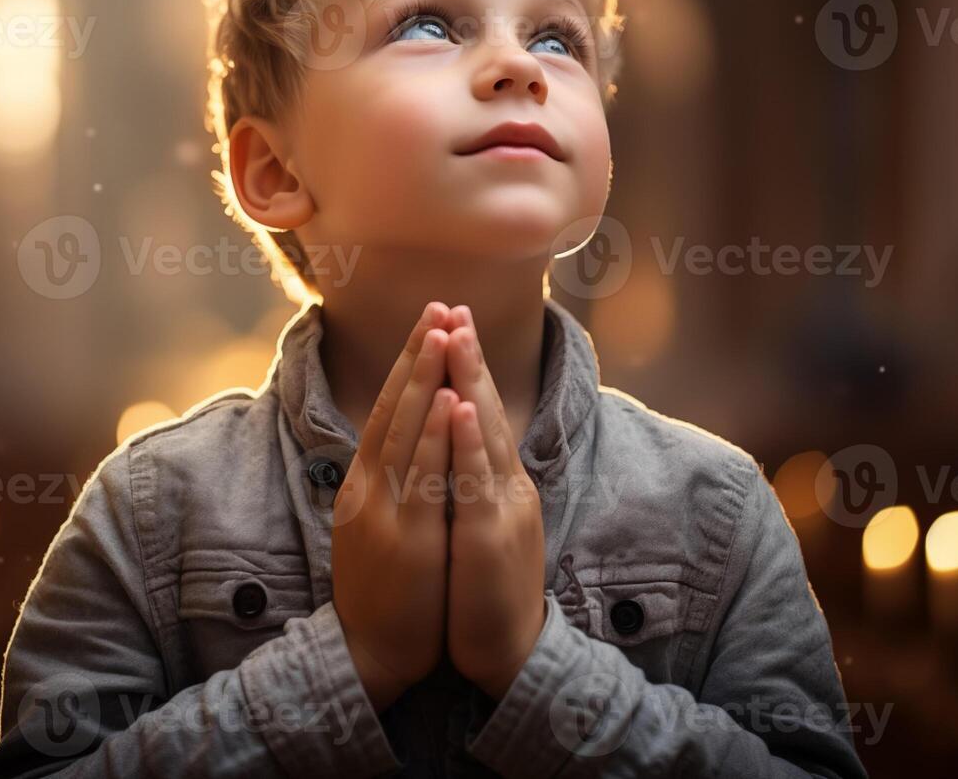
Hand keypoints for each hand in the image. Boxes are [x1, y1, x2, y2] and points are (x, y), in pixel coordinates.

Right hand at [332, 302, 457, 712]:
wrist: (370, 654)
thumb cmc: (385, 590)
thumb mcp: (377, 525)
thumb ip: (388, 482)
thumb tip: (402, 441)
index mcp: (366, 482)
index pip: (388, 409)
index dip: (410, 364)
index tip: (430, 322)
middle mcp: (369, 487)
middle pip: (394, 408)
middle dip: (418, 355)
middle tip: (437, 306)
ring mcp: (384, 511)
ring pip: (405, 433)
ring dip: (426, 381)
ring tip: (443, 334)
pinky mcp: (405, 539)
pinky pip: (420, 479)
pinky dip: (434, 438)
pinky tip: (447, 404)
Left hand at [444, 305, 546, 700]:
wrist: (509, 651)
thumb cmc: (486, 590)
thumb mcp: (478, 524)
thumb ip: (470, 483)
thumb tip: (453, 446)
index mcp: (497, 482)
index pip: (480, 413)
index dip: (465, 369)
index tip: (448, 323)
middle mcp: (504, 485)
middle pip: (485, 410)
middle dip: (467, 357)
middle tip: (453, 307)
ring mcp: (501, 508)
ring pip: (483, 434)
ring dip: (469, 382)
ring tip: (455, 335)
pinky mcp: (491, 537)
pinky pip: (476, 482)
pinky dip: (468, 442)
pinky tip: (460, 407)